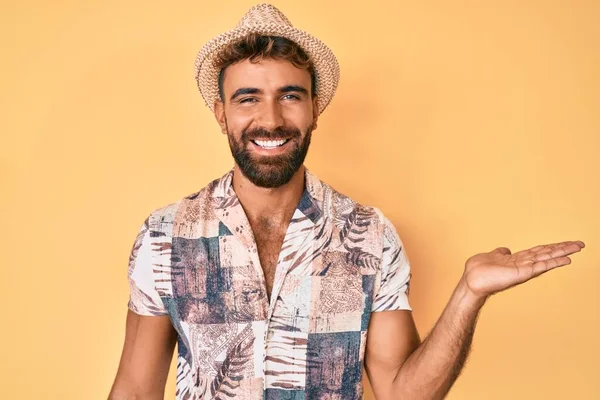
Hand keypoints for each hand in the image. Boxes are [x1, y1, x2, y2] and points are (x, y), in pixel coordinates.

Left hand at [462, 240, 584, 299]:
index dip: (552, 247)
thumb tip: (505, 250)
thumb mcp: (490, 256)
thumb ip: (500, 253)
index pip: (538, 251)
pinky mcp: (523, 273)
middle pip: (547, 253)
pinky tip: (566, 259)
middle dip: (563, 248)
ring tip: (578, 247)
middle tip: (580, 244)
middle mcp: (524, 264)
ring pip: (547, 258)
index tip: (565, 243)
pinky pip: (541, 266)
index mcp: (517, 259)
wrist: (471, 281)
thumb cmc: (478, 271)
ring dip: (563, 252)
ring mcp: (524, 269)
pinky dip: (554, 262)